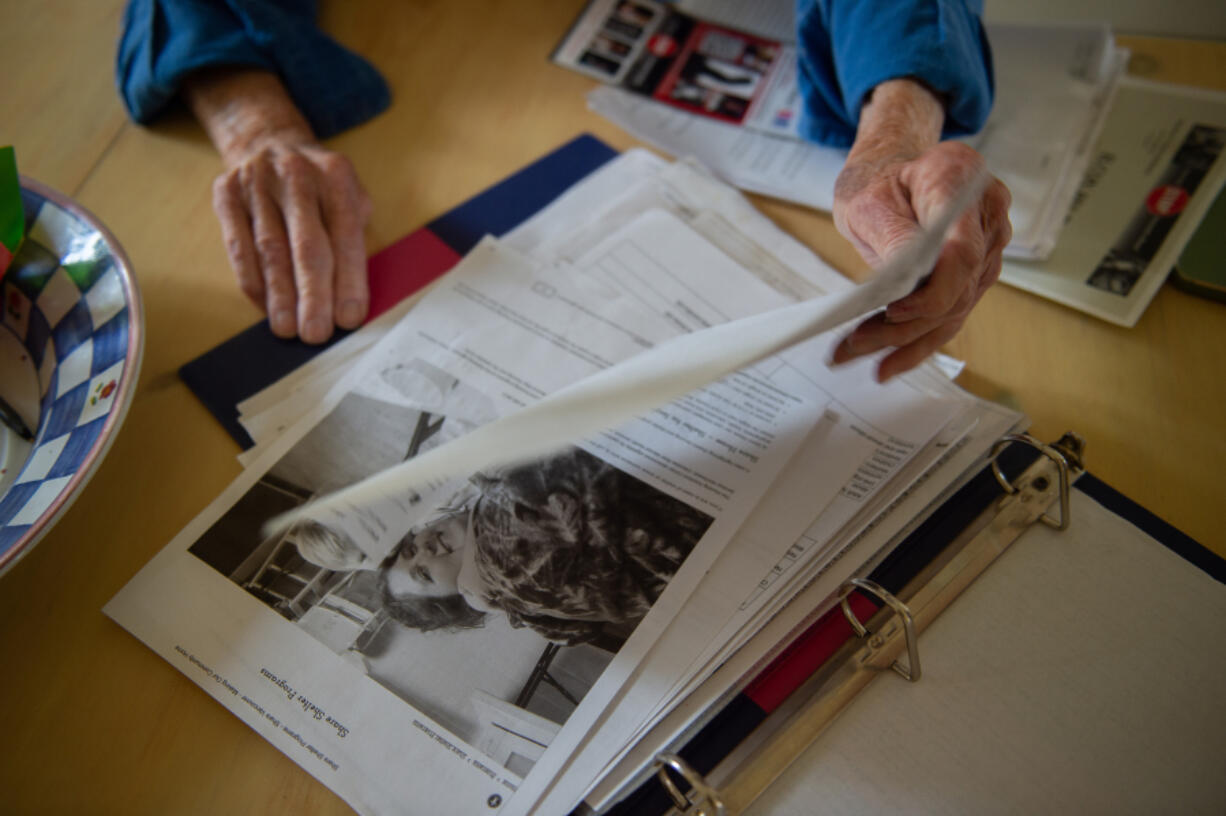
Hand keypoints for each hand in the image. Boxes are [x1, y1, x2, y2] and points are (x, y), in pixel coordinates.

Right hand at [185, 69, 370, 343]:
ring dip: (279, 294)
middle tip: (315, 333)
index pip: (346, 235)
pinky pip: (238, 245)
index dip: (349, 279)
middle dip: (312, 294)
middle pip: (306, 244)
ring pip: (270, 248)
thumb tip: (354, 293)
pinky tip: (263, 306)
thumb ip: (355, 235)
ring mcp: (257, 181)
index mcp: (336, 174)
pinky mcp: (226, 193)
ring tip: (287, 328)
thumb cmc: (319, 185)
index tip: (350, 318)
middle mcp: (296, 174)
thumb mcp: (350, 194)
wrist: (267, 139)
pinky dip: (252, 280)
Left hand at [831, 80, 1011, 381]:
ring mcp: (988, 247)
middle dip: (904, 326)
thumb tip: (906, 283)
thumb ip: (893, 237)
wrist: (891, 175)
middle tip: (853, 345)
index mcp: (959, 182)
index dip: (934, 290)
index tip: (893, 311)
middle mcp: (985, 216)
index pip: (961, 250)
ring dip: (903, 341)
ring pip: (953, 309)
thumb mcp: (868, 202)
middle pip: (956, 288)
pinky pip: (951, 315)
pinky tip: (888, 365)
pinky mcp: (975, 275)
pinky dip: (916, 343)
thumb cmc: (877, 183)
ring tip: (854, 356)